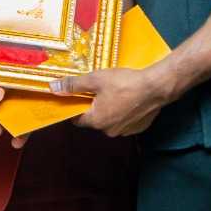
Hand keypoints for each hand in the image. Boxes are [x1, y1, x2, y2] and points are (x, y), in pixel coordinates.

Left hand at [51, 63, 180, 136]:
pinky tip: (128, 98)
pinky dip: (124, 112)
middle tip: (98, 89)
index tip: (78, 96)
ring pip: (110, 120)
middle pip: (94, 119)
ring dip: (110, 109)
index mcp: (97, 121)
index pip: (77, 119)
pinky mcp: (138, 128)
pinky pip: (125, 121)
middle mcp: (109, 131)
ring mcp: (125, 131)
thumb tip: (54, 88)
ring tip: (115, 92)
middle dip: (94, 106)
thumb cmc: (124, 83)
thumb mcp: (95, 79)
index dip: (75, 107)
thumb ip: (74, 85)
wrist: (156, 87)